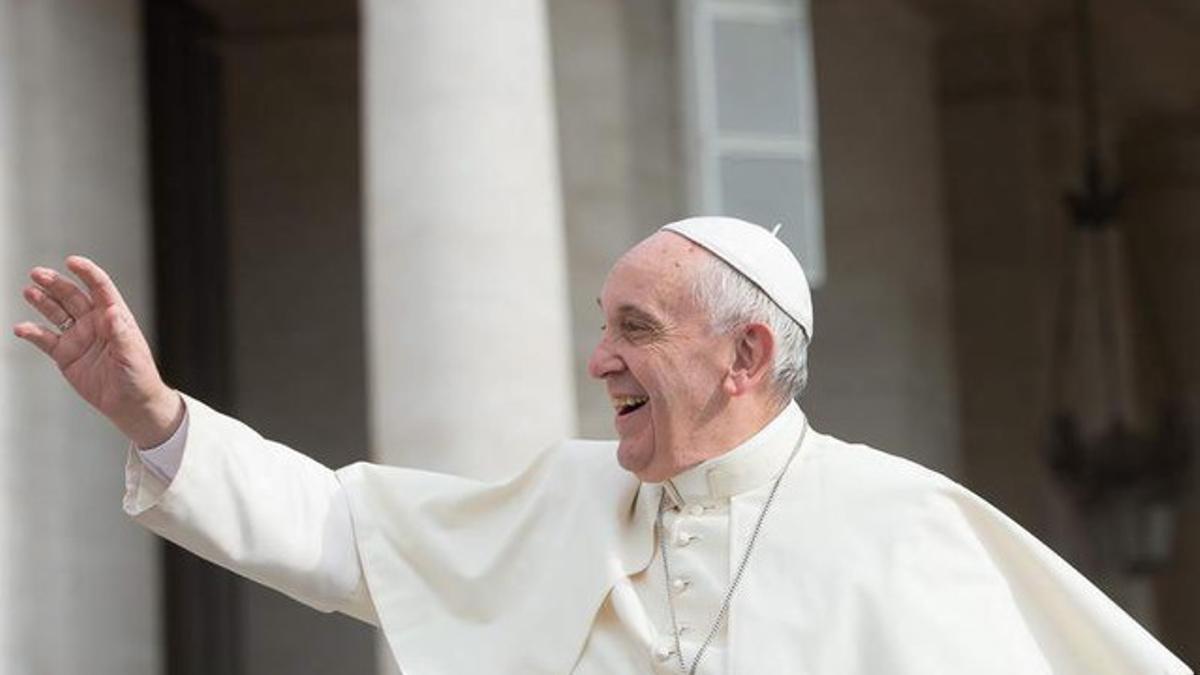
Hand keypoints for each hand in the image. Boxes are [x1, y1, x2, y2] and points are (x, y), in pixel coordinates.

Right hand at [13, 256, 182, 447]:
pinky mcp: (65, 355)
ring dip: (42, 301)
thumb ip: (121, 333)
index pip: (100, 288)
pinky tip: (21, 328)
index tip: (72, 261)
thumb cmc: (139, 377)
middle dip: (56, 283)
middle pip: (73, 296)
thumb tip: (113, 312)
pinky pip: (45, 340)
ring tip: (29, 291)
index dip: (87, 273)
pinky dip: (32, 332)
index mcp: (115, 318)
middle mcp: (95, 323)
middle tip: (38, 274)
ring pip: (57, 313)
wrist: (130, 404)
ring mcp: (79, 338)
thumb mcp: (133, 354)